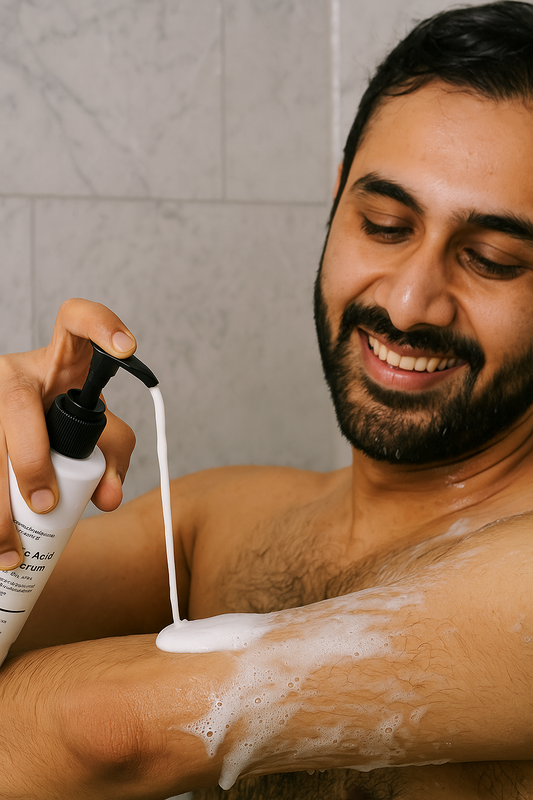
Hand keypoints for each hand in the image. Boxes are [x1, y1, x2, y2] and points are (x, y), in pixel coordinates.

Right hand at [0, 299, 136, 569]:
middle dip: (29, 459)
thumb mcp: (96, 433)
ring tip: (8, 554)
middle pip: (16, 404)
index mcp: (59, 359)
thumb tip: (108, 498)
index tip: (127, 349)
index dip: (101, 324)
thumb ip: (113, 458)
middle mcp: (16, 371)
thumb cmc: (62, 424)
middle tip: (45, 505)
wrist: (17, 426)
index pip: (76, 320)